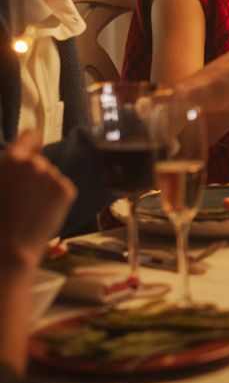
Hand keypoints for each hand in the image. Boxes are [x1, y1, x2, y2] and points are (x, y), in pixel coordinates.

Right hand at [0, 131, 76, 270]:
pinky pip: (61, 187)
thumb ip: (8, 166)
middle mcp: (36, 164)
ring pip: (51, 175)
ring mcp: (53, 176)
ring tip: (30, 206)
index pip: (30, 135)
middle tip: (21, 195)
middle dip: (33, 173)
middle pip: (39, 160)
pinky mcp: (67, 190)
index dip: (31, 141)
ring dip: (44, 185)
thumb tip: (20, 152)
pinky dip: (55, 196)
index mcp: (12, 160)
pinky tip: (42, 210)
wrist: (10, 246)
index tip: (33, 142)